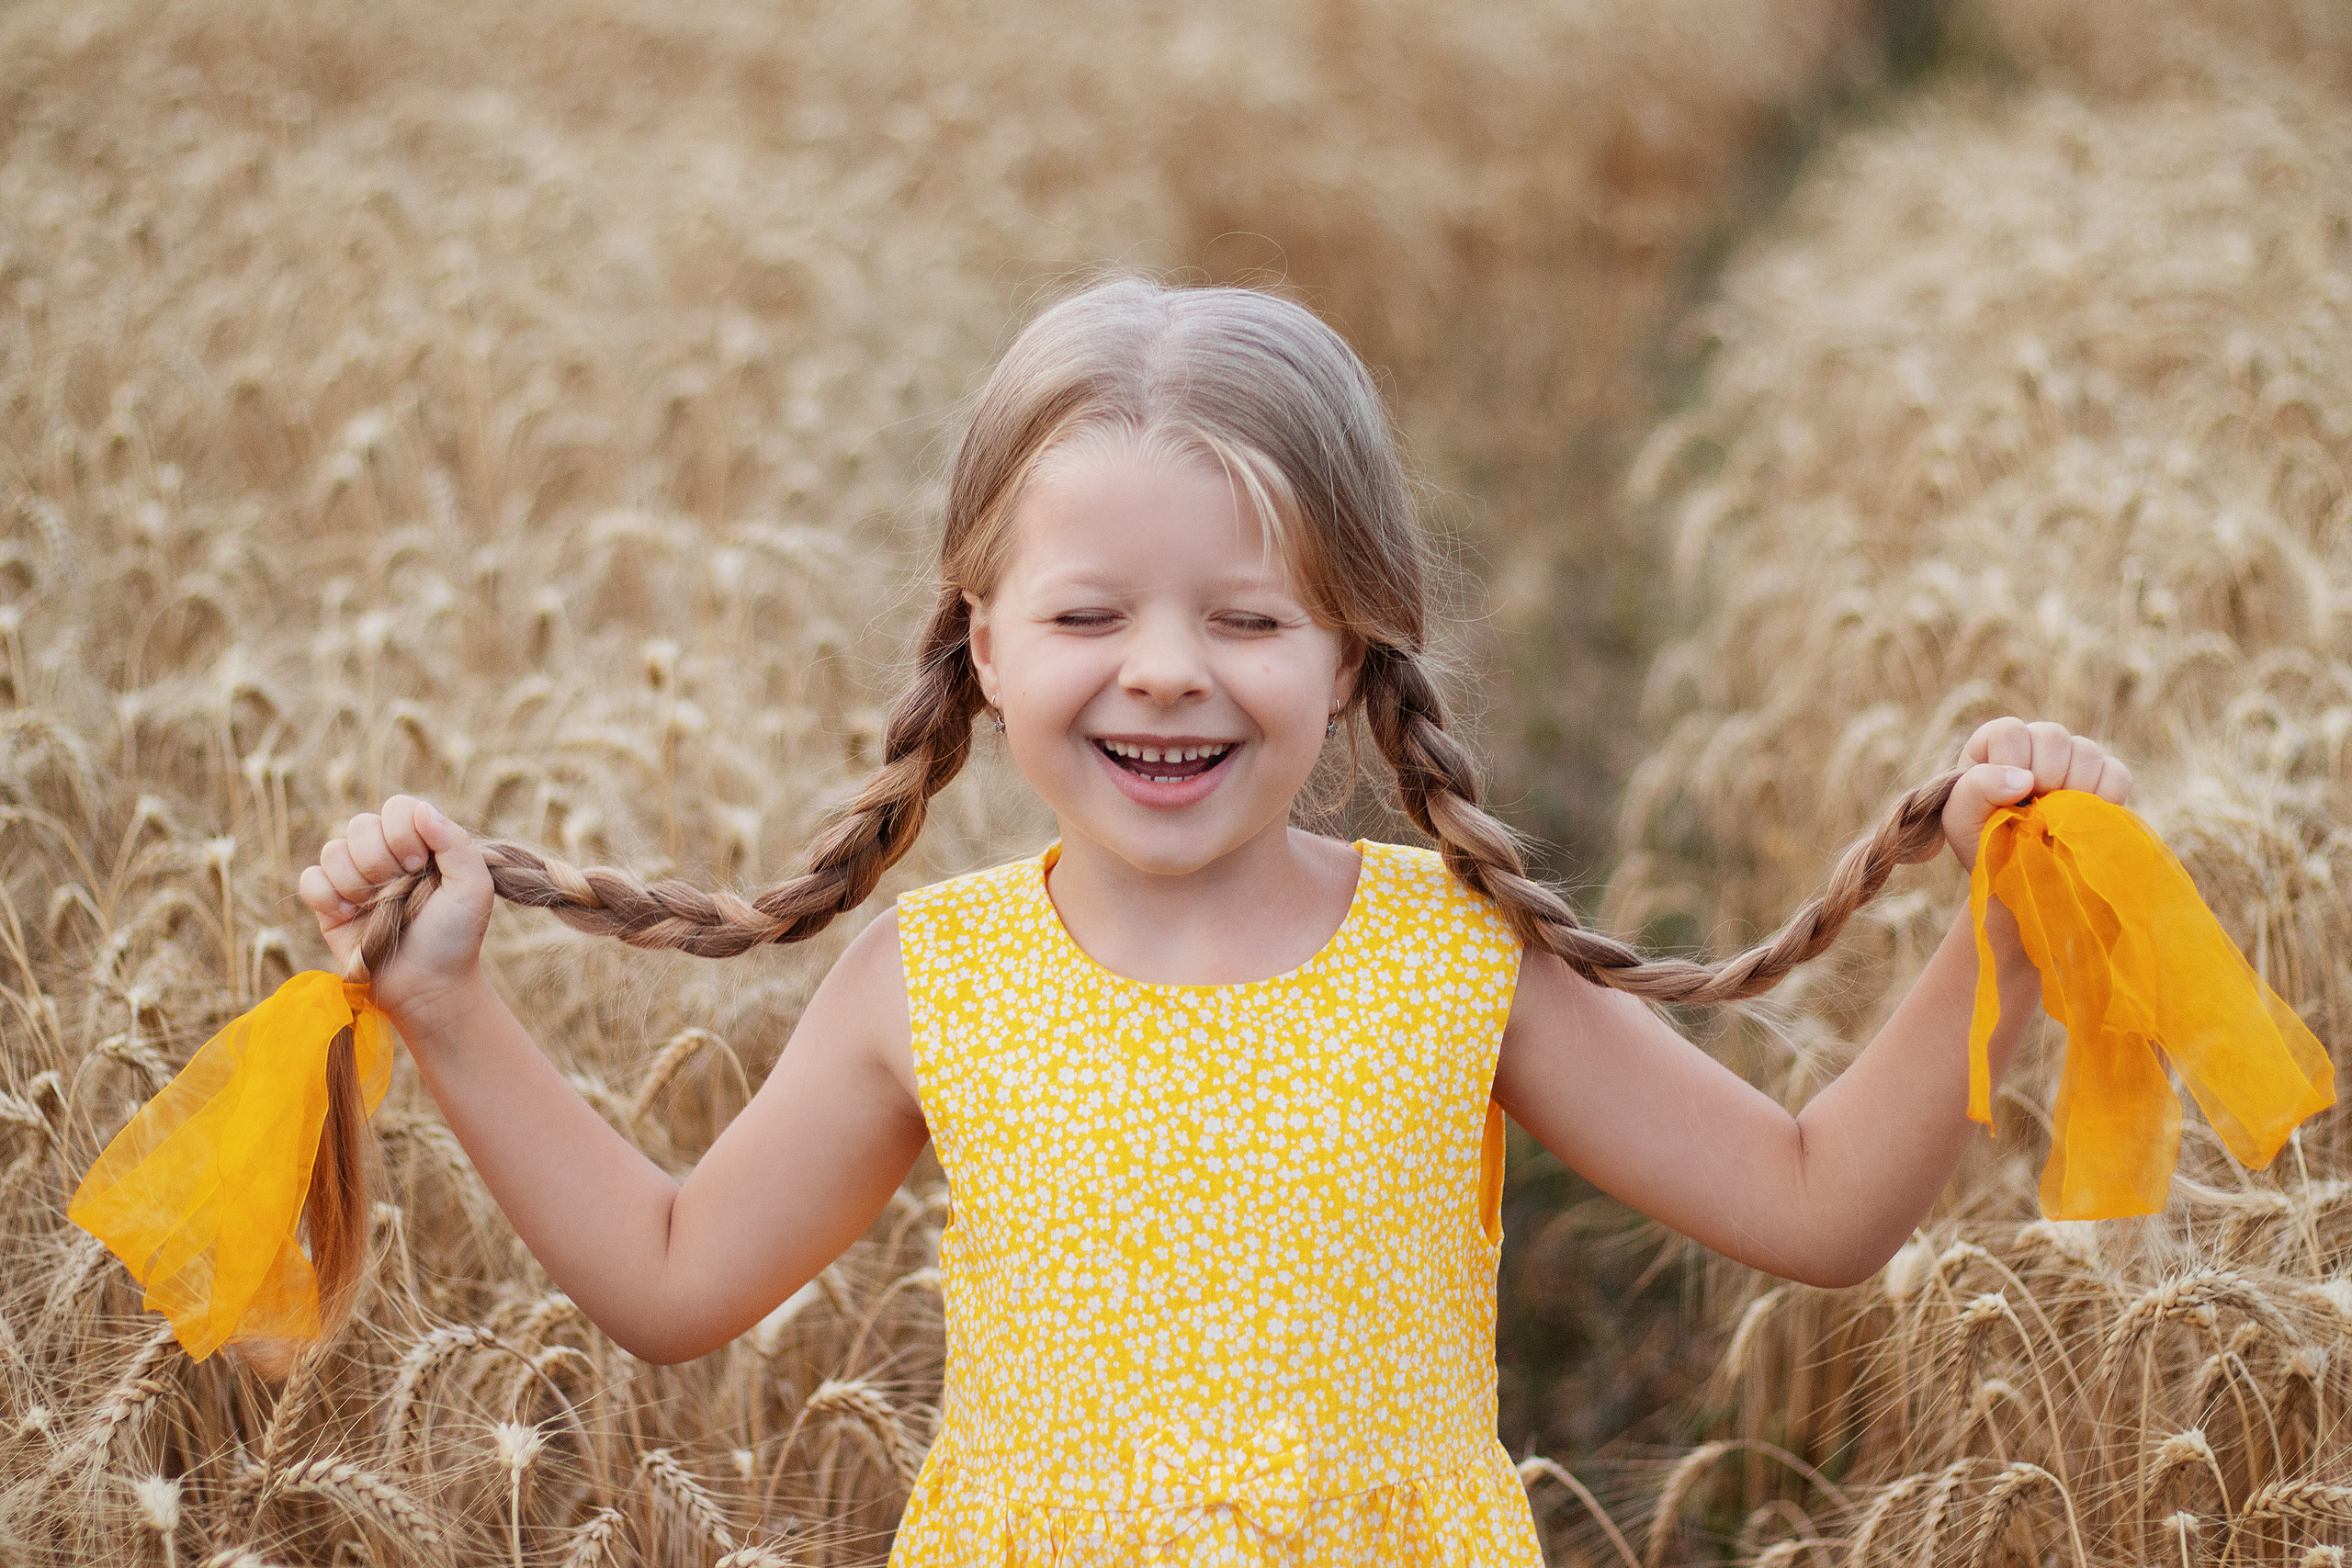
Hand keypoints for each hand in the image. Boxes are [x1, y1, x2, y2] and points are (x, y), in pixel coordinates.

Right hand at [298, 794, 495, 1021]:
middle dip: (380, 861)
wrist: (429, 985)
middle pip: (360, 825)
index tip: (420, 866)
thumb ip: (455, 842)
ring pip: (333, 849)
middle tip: (401, 890)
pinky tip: (351, 917)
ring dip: (357, 881)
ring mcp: (355, 878)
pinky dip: (327, 896)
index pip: (397, 808)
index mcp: (420, 843)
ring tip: (378, 908)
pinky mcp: (329, 904)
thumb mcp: (473, 887)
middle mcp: (385, 855)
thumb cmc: (456, 936)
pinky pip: (310, 878)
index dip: (403, 833)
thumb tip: (421, 809)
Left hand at [1942, 718, 2132, 871]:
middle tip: (2034, 812)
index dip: (2012, 764)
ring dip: (2071, 791)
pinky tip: (2080, 820)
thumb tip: (2025, 778)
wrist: (2019, 879)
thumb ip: (1976, 789)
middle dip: (2043, 779)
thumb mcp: (1960, 820)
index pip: (2010, 731)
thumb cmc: (1983, 844)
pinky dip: (2103, 799)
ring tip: (2054, 819)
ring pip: (2086, 750)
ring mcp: (2072, 759)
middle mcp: (2035, 743)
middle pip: (2052, 735)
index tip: (2010, 797)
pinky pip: (2116, 774)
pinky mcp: (2103, 779)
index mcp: (1994, 746)